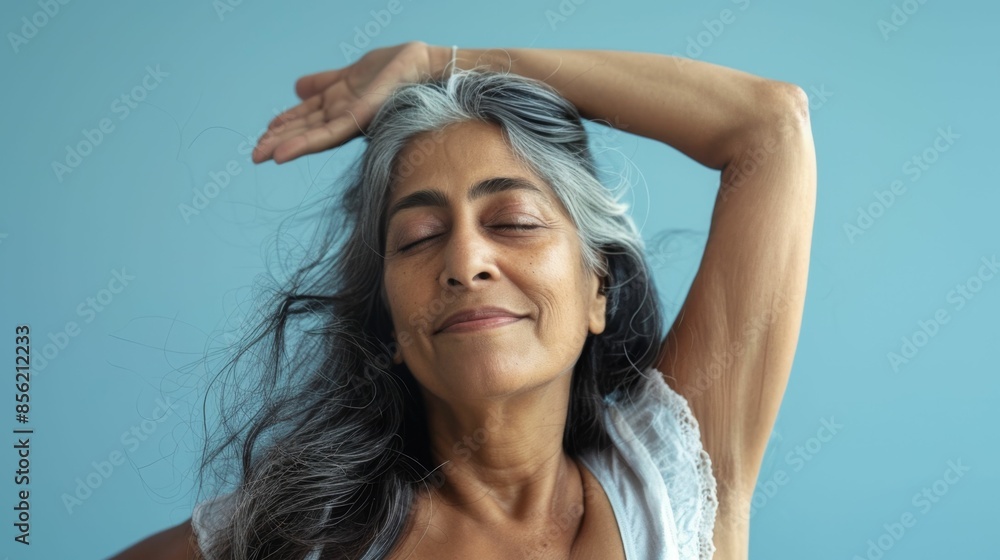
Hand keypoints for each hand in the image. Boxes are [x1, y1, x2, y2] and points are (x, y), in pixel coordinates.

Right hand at [252, 41, 438, 163]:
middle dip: (278, 141)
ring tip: (263, 157)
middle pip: (306, 129)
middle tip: (253, 155)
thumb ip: (324, 83)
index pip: (306, 118)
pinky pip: (328, 134)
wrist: (424, 64)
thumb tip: (296, 88)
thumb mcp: (351, 74)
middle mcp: (345, 115)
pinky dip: (304, 143)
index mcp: (341, 105)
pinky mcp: (361, 118)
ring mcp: (352, 118)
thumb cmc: (396, 69)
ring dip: (287, 146)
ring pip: (313, 136)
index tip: (262, 136)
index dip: (284, 126)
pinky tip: (284, 152)